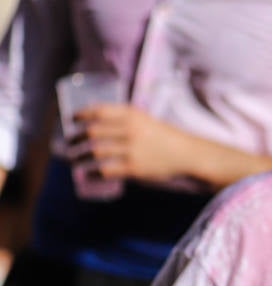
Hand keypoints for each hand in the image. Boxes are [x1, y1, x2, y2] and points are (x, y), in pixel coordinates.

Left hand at [70, 104, 193, 184]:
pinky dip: (92, 172)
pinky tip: (86, 173)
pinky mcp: (135, 168)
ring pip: (95, 151)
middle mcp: (131, 130)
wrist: (188, 154)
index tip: (71, 119)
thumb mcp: (146, 120)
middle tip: (69, 142)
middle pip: (93, 132)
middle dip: (75, 137)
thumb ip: (124, 119)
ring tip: (74, 159)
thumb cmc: (165, 136)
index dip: (81, 114)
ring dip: (79, 156)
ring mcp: (133, 149)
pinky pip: (106, 169)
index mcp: (133, 115)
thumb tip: (95, 122)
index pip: (99, 111)